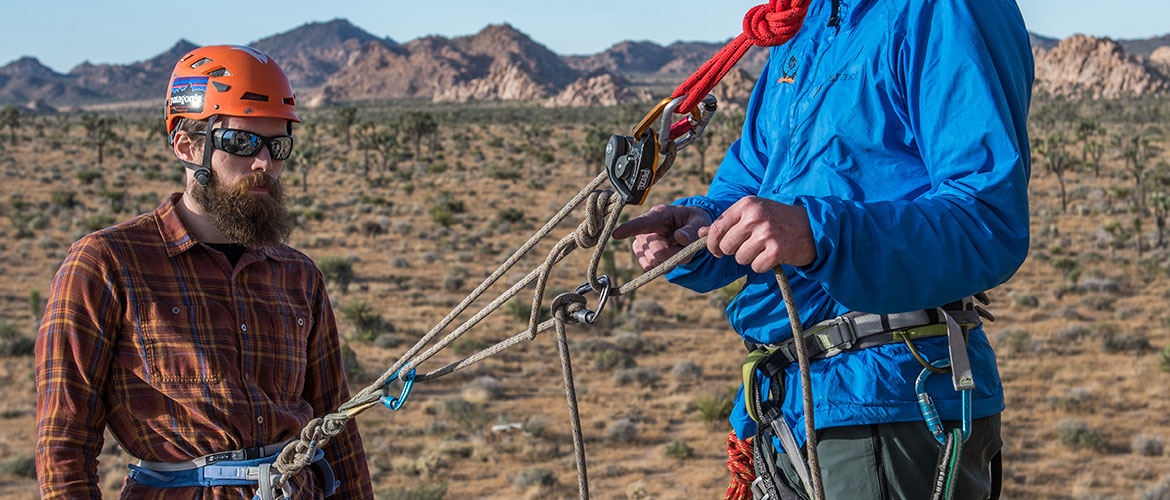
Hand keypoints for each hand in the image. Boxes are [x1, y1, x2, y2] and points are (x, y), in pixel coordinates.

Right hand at [612, 204, 711, 270]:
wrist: (688, 228)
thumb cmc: (692, 221)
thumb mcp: (699, 220)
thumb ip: (693, 229)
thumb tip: (680, 238)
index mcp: (658, 215)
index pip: (642, 223)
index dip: (628, 229)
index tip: (616, 234)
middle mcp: (645, 229)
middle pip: (657, 252)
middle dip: (676, 255)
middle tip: (688, 249)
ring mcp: (641, 244)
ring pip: (654, 262)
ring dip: (672, 261)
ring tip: (679, 249)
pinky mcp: (642, 255)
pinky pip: (652, 268)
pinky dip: (665, 266)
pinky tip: (670, 256)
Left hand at [698, 196, 815, 272]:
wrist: (814, 227)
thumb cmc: (779, 221)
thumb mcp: (753, 214)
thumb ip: (727, 223)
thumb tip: (698, 234)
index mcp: (747, 204)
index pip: (717, 228)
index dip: (713, 244)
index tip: (717, 251)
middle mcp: (755, 216)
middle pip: (726, 246)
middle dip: (734, 251)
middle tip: (749, 247)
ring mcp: (766, 233)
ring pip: (740, 258)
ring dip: (750, 258)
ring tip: (764, 249)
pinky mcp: (777, 250)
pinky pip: (756, 266)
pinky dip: (762, 265)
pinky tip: (773, 256)